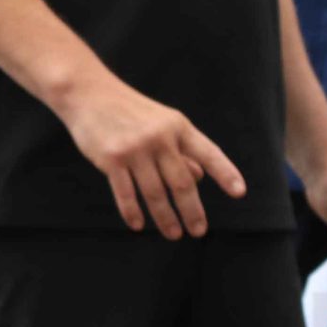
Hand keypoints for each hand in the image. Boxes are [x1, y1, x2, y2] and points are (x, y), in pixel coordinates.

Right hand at [53, 67, 245, 239]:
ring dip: (166, 218)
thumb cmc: (128, 110)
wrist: (87, 92)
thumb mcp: (161, 122)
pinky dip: (133, 213)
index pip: (208, 153)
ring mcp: (134, 148)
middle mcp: (159, 137)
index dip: (225, 173)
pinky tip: (139, 225)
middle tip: (198, 231)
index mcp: (177, 126)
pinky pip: (126, 194)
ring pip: (156, 193)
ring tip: (173, 234)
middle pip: (182, 183)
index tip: (239, 193)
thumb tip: (198, 178)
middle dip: (192, 211)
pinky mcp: (111, 158)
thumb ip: (181, 149)